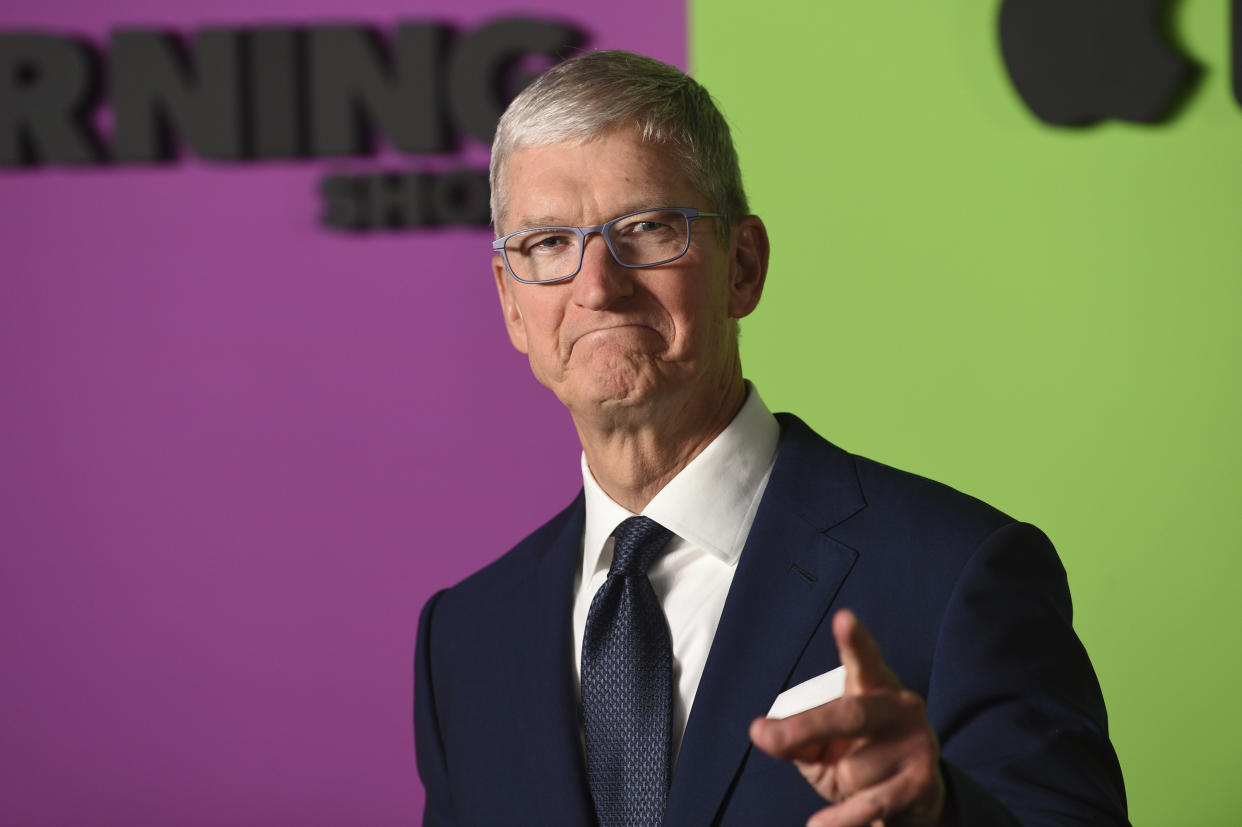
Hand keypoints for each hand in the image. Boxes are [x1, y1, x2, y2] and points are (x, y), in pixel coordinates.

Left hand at [749, 609, 946, 826]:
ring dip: (843, 785)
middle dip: (806, 727)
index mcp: (874, 685)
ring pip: (854, 769)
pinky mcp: (923, 781)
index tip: (844, 619)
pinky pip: (869, 803)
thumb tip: (761, 732)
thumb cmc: (859, 760)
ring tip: (860, 784)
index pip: (864, 658)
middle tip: (767, 735)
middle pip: (850, 714)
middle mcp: (900, 706)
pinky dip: (841, 819)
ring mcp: (916, 742)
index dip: (854, 640)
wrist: (912, 803)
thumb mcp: (822, 745)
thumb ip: (793, 736)